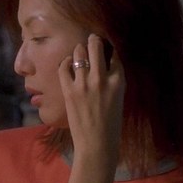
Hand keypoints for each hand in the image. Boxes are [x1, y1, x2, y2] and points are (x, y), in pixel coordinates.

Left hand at [58, 34, 124, 161]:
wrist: (97, 143)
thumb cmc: (111, 123)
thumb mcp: (119, 97)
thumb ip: (113, 80)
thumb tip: (105, 64)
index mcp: (119, 81)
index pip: (114, 54)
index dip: (110, 48)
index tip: (106, 46)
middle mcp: (102, 78)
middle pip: (96, 47)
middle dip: (93, 40)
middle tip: (91, 39)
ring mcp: (84, 84)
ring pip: (79, 53)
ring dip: (79, 50)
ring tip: (79, 51)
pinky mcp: (69, 91)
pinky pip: (63, 67)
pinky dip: (65, 62)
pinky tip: (67, 63)